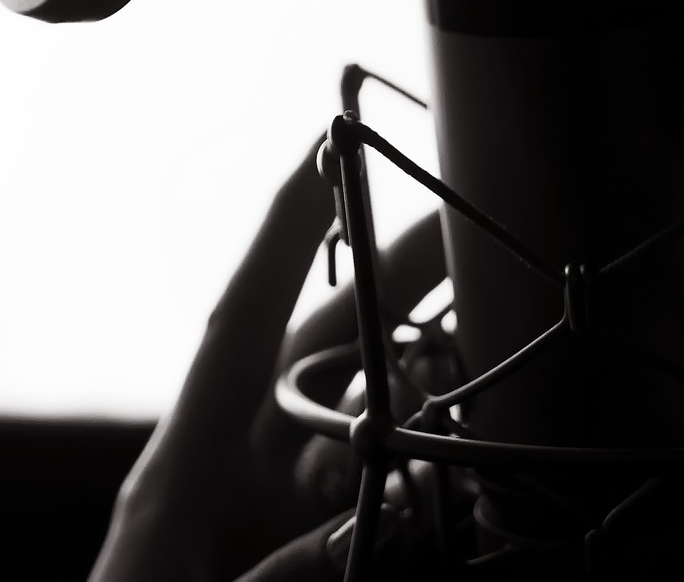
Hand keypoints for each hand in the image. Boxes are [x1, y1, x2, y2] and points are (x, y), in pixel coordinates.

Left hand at [88, 146, 446, 581]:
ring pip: (362, 414)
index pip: (239, 320)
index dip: (282, 232)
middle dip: (392, 283)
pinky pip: (376, 494)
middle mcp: (236, 465)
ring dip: (423, 372)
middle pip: (321, 348)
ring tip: (497, 329)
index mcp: (186, 459)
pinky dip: (423, 471)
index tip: (322, 145)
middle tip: (472, 221)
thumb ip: (272, 574)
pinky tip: (468, 459)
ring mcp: (275, 506)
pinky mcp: (307, 551)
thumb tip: (362, 521)